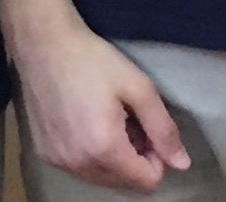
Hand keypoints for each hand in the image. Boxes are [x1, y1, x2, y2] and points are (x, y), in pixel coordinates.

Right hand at [15, 16, 190, 191]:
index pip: (146, 182)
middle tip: (128, 118)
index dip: (156, 157)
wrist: (43, 43)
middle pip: (123, 183)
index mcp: (105, 149)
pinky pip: (78, 167)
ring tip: (106, 118)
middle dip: (133, 157)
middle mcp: (79, 164)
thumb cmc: (92, 59)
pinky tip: (83, 120)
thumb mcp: (137, 86)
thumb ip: (162, 128)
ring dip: (111, 157)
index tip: (147, 127)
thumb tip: (182, 164)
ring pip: (100, 177)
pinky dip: (88, 153)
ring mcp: (59, 161)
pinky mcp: (44, 153)